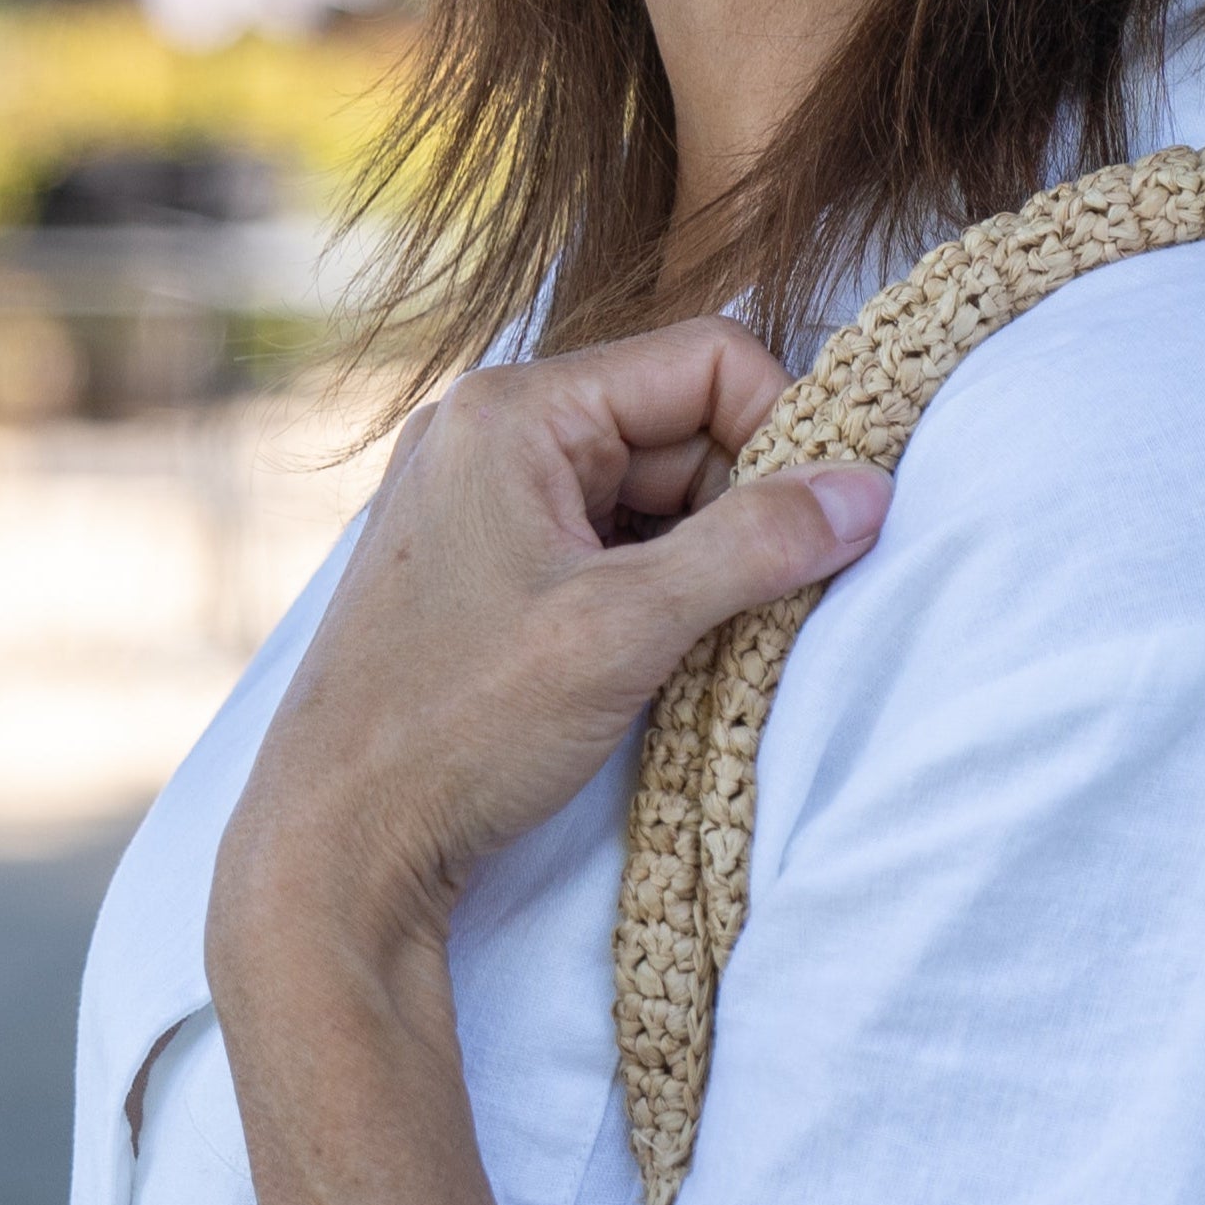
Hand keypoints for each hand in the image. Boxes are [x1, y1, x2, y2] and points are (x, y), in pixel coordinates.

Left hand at [211, 322, 890, 1003]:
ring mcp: (482, 496)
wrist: (335, 842)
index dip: (780, 436)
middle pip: (681, 425)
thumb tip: (869, 492)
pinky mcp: (483, 561)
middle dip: (739, 508)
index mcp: (513, 409)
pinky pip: (605, 540)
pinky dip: (651, 589)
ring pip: (651, 491)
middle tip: (754, 605)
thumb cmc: (455, 728)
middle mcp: (490, 431)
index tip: (813, 530)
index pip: (707, 361)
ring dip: (698, 559)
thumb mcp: (624, 629)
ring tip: (687, 645)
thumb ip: (755, 547)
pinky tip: (647, 657)